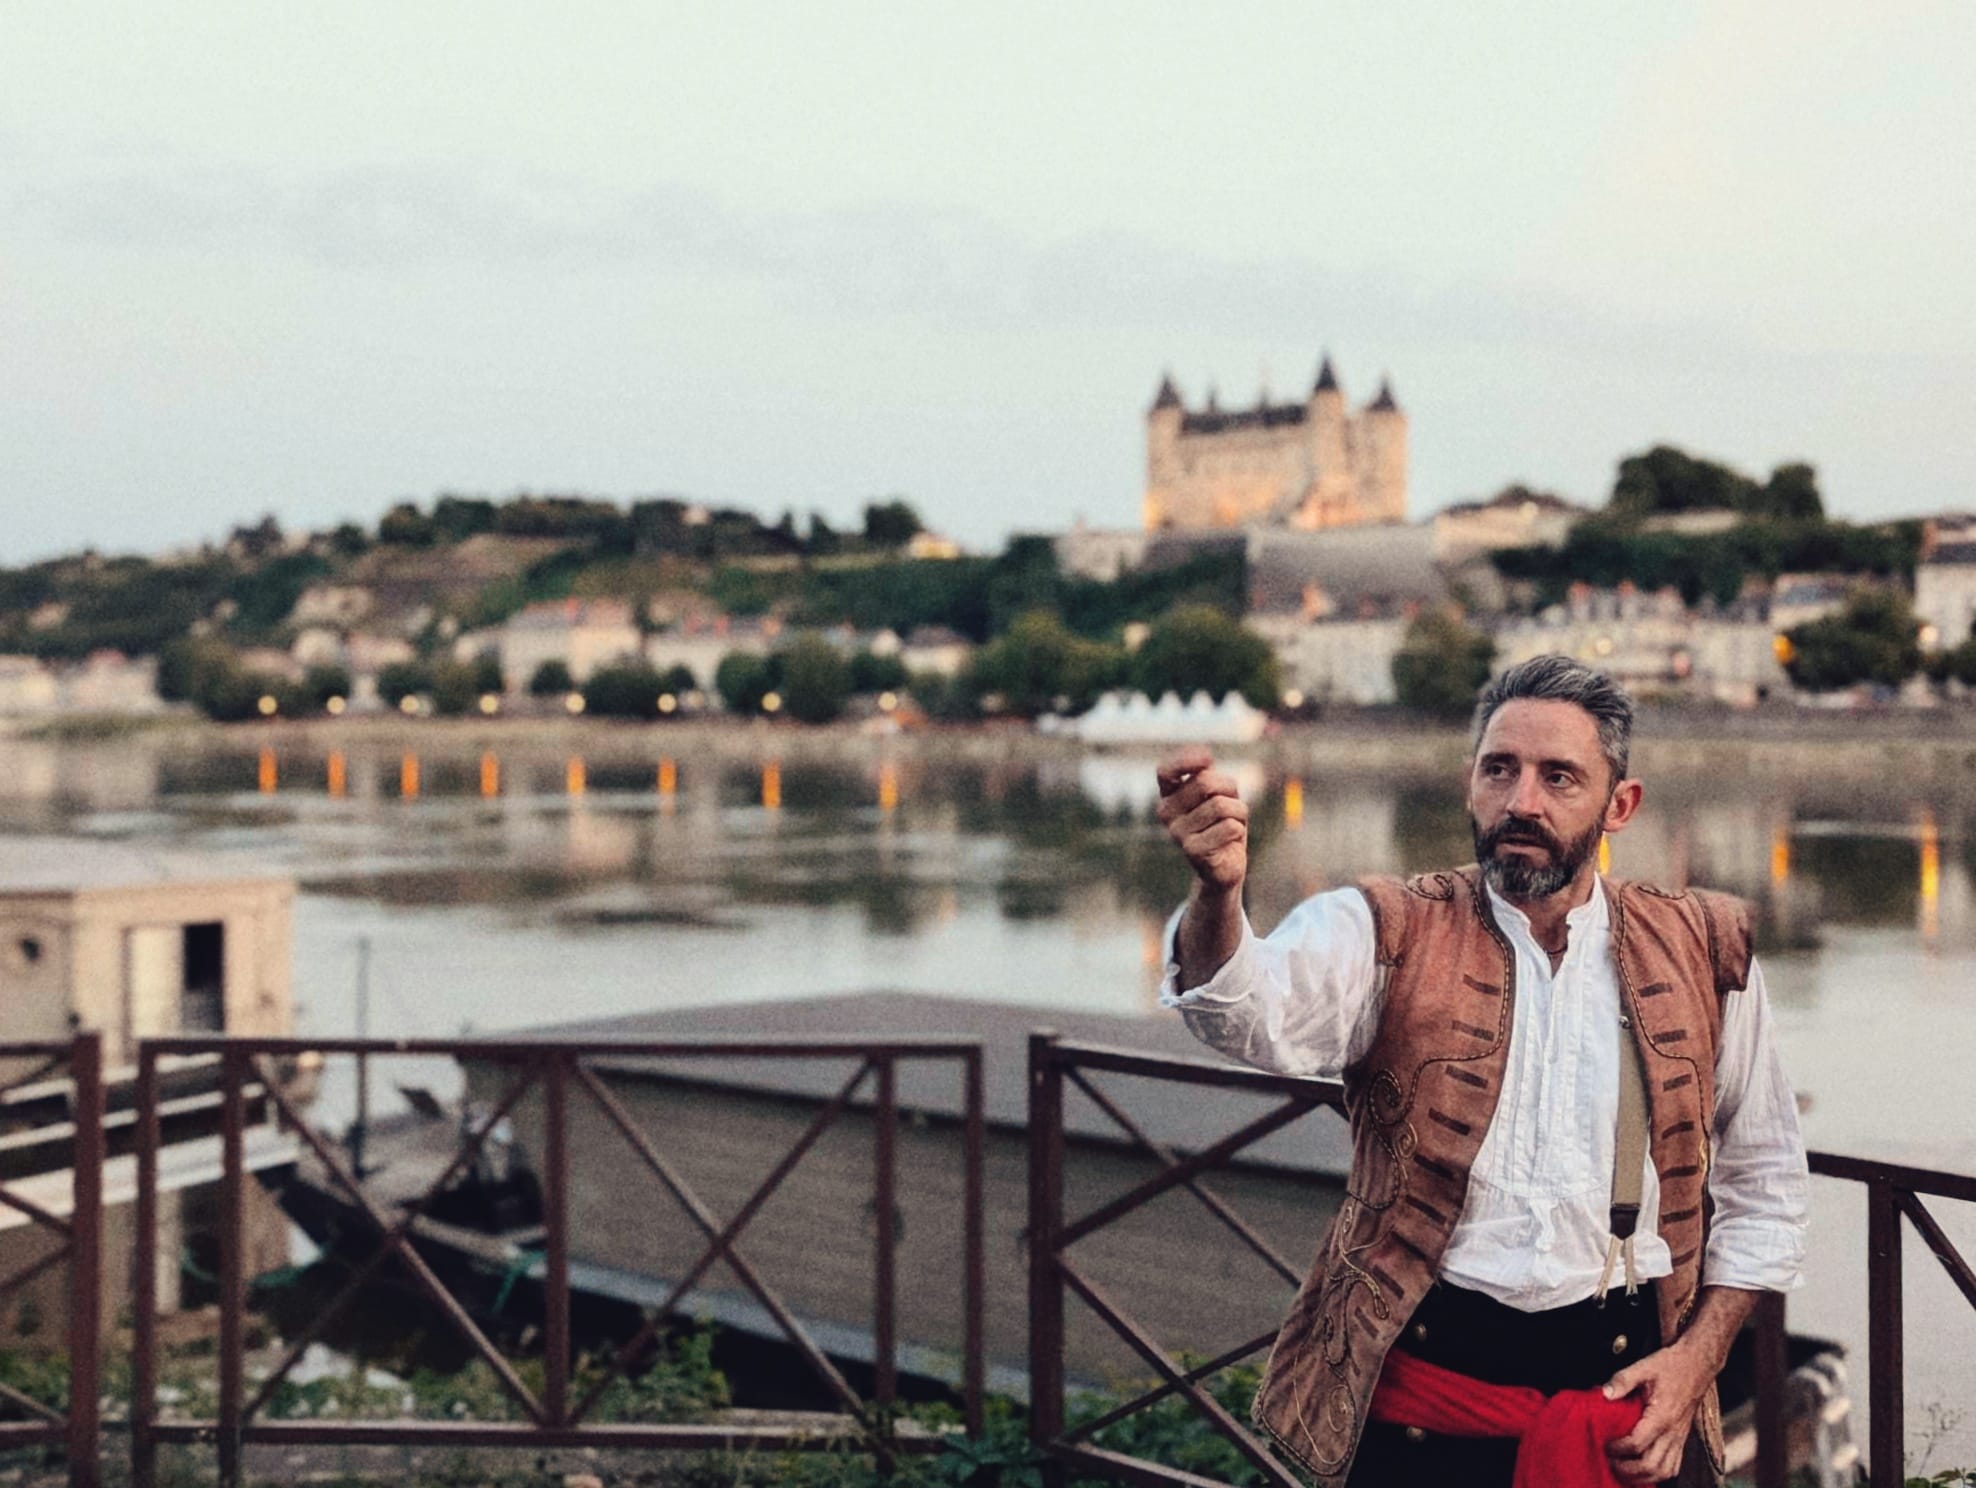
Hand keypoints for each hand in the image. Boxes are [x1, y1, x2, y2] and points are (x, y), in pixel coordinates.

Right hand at [1156, 747, 1248, 893]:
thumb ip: (1210, 777)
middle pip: (1205, 783)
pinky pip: (1228, 827)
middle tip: (1231, 806)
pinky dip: (1238, 831)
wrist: (1224, 867)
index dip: (1185, 761)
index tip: (1207, 760)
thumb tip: (1205, 763)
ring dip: (1238, 813)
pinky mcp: (1191, 850)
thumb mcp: (1219, 795)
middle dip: (1229, 791)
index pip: (1166, 771)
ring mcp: (1176, 832)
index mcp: (1169, 795)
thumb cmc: (1222, 823)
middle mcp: (1166, 812)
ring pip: (1220, 806)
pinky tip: (1230, 842)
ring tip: (1231, 826)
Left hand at [1603, 1340, 1712, 1482]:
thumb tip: (1604, 1393)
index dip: (1618, 1448)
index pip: (1637, 1443)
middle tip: (1609, 1462)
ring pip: (1665, 1471)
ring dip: (1643, 1477)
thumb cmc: (1672, 1365)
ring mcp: (1680, 1437)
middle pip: (1651, 1465)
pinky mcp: (1682, 1438)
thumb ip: (1622, 1380)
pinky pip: (1674, 1466)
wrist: (1698, 1364)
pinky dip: (1658, 1473)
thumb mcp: (1644, 1366)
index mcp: (1662, 1416)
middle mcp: (1673, 1432)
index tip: (1605, 1445)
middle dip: (1627, 1470)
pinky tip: (1644, 1470)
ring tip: (1624, 1471)